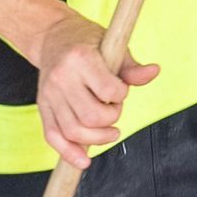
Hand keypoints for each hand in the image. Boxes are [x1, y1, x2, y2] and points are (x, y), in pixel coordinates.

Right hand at [33, 7, 157, 171]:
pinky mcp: (42, 106)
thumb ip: (132, 67)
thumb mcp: (111, 46)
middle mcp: (61, 77)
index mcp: (80, 58)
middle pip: (91, 117)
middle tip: (113, 108)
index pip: (108, 91)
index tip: (120, 90)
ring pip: (73, 131)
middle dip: (111, 118)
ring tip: (108, 130)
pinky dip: (68, 153)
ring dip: (97, 138)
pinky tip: (83, 160)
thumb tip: (154, 72)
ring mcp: (49, 94)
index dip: (121, 96)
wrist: (52, 36)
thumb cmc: (86, 41)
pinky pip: (53, 136)